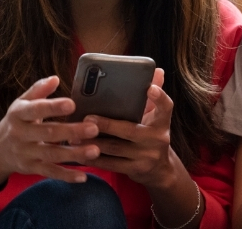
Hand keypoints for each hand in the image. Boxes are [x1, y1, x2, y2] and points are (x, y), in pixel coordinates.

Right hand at [0, 75, 100, 185]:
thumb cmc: (15, 122)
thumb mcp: (21, 104)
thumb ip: (38, 91)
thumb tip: (55, 78)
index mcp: (18, 114)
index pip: (35, 110)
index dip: (53, 107)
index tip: (72, 104)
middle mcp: (20, 135)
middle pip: (47, 133)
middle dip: (71, 131)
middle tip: (94, 128)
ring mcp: (25, 153)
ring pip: (51, 154)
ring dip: (73, 154)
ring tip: (95, 150)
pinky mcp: (31, 168)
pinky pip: (49, 172)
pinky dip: (65, 176)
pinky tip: (83, 177)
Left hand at [80, 68, 182, 188]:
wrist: (160, 170)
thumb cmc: (150, 136)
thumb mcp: (154, 118)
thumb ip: (151, 98)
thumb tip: (158, 71)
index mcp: (162, 122)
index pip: (166, 107)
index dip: (159, 97)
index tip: (149, 88)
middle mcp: (158, 139)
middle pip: (130, 130)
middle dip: (107, 125)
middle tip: (87, 118)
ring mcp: (147, 157)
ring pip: (116, 148)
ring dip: (94, 142)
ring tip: (75, 136)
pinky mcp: (136, 170)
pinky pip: (111, 164)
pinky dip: (94, 158)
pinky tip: (80, 153)